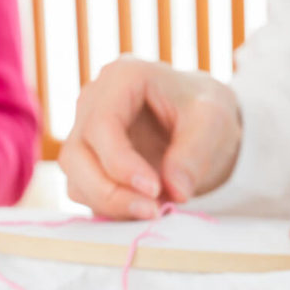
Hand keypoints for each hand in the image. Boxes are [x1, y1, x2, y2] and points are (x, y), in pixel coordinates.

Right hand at [60, 56, 240, 218]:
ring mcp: (85, 133)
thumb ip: (195, 155)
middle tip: (153, 211)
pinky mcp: (87, 163)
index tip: (155, 190)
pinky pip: (85, 192)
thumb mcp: (214, 123)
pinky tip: (144, 208)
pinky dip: (111, 208)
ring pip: (75, 178)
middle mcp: (93, 103)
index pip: (101, 125)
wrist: (201, 124)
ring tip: (154, 211)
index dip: (121, 163)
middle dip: (110, 191)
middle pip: (76, 155)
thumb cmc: (203, 111)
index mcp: (121, 77)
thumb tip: (176, 192)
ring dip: (110, 203)